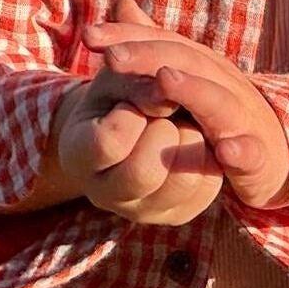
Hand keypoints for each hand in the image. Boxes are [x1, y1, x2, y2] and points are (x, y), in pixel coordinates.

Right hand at [53, 15, 228, 225]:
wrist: (135, 125)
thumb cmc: (121, 93)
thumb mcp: (119, 74)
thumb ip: (136, 76)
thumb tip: (165, 93)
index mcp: (78, 156)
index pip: (108, 143)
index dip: (132, 112)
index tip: (136, 98)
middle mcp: (106, 193)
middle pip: (144, 172)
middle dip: (165, 130)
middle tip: (166, 113)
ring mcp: (143, 210)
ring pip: (183, 181)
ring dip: (191, 140)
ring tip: (182, 125)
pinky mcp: (178, 213)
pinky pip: (208, 187)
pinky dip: (210, 155)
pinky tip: (196, 140)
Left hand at [80, 0, 288, 212]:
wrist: (274, 152)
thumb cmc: (219, 112)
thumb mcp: (185, 76)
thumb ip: (153, 44)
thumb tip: (122, 2)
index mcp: (202, 65)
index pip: (163, 42)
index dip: (128, 36)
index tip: (88, 35)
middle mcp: (223, 83)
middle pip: (186, 62)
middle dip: (149, 57)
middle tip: (112, 56)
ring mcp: (242, 118)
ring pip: (218, 101)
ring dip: (193, 89)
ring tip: (164, 80)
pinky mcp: (257, 155)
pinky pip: (251, 152)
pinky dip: (240, 150)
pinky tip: (224, 150)